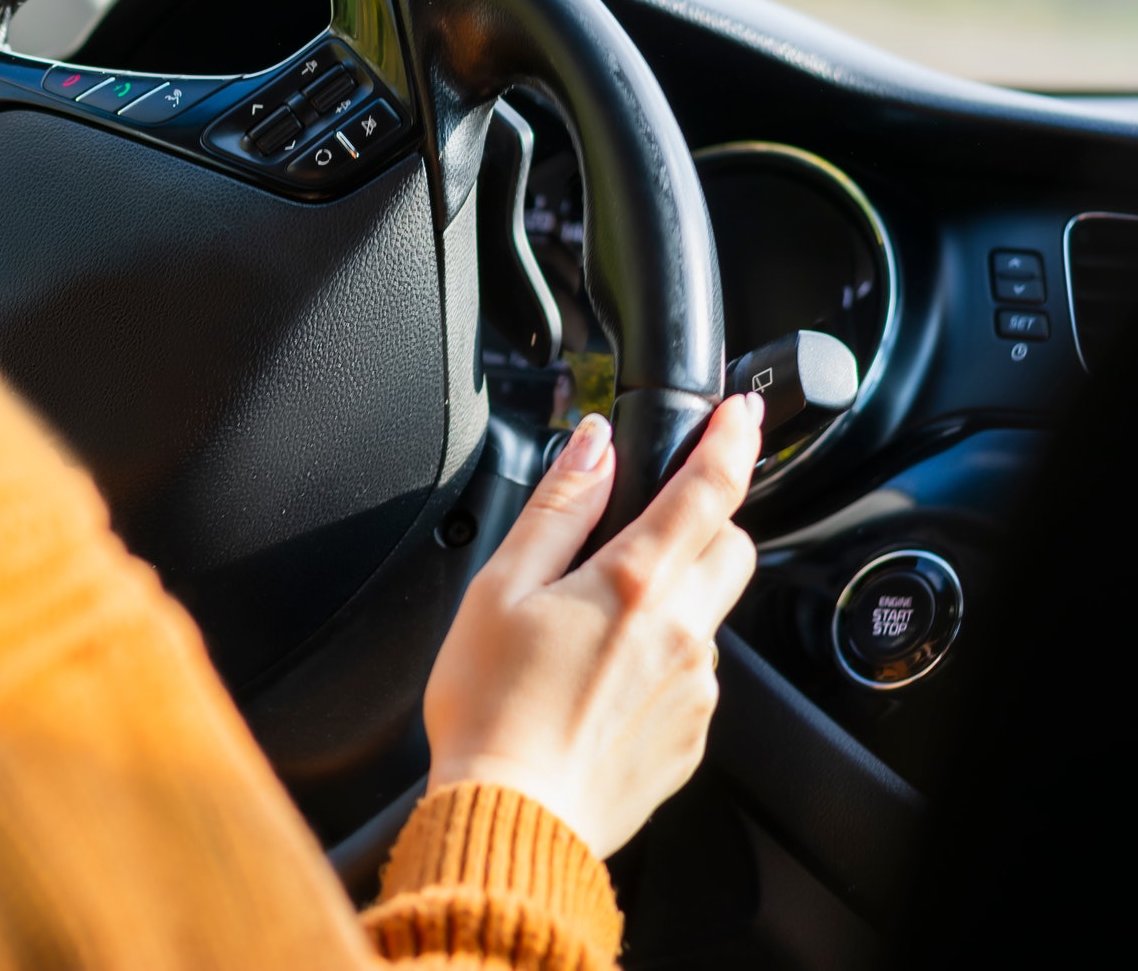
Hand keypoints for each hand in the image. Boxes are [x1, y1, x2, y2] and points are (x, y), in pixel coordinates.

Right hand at [422, 395, 763, 856]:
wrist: (513, 819)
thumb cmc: (491, 709)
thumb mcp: (499, 588)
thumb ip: (557, 509)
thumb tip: (593, 447)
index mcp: (633, 584)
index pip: (708, 491)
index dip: (731, 441)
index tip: (741, 413)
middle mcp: (681, 632)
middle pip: (732, 548)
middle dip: (706, 525)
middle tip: (643, 536)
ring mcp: (695, 690)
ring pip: (707, 616)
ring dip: (671, 603)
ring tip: (589, 636)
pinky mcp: (691, 738)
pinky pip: (691, 677)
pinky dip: (659, 664)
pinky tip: (597, 686)